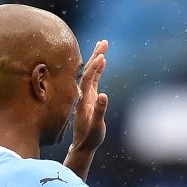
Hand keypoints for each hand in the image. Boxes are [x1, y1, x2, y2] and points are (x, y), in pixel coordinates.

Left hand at [71, 39, 108, 153]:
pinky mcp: (90, 97)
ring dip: (97, 59)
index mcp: (83, 99)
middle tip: (104, 42)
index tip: (103, 56)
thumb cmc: (90, 137)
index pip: (89, 78)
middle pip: (88, 70)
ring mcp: (86, 94)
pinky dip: (98, 69)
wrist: (82, 144)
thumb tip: (104, 95)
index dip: (95, 67)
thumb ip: (100, 111)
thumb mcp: (96, 126)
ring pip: (90, 72)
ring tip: (103, 46)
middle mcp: (83, 94)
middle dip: (96, 56)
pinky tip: (102, 62)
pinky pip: (93, 79)